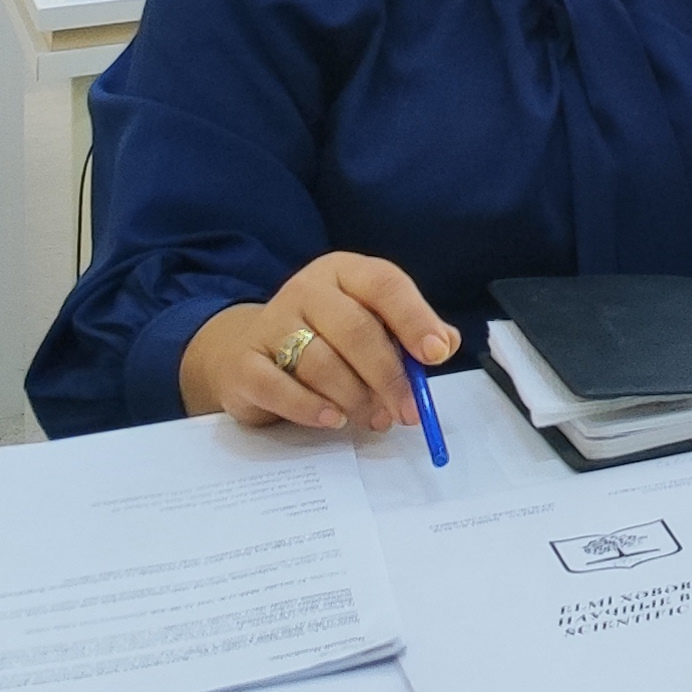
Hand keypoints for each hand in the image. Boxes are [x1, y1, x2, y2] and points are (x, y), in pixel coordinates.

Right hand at [180, 253, 458, 432]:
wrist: (246, 352)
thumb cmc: (324, 338)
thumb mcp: (369, 324)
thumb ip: (408, 334)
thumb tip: (446, 344)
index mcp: (345, 272)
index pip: (385, 285)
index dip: (414, 319)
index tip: (437, 355)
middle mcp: (307, 290)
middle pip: (356, 329)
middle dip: (388, 375)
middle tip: (408, 410)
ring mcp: (271, 324)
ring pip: (321, 362)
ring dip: (356, 397)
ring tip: (375, 419)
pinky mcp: (245, 363)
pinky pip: (278, 387)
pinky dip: (310, 407)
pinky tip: (334, 419)